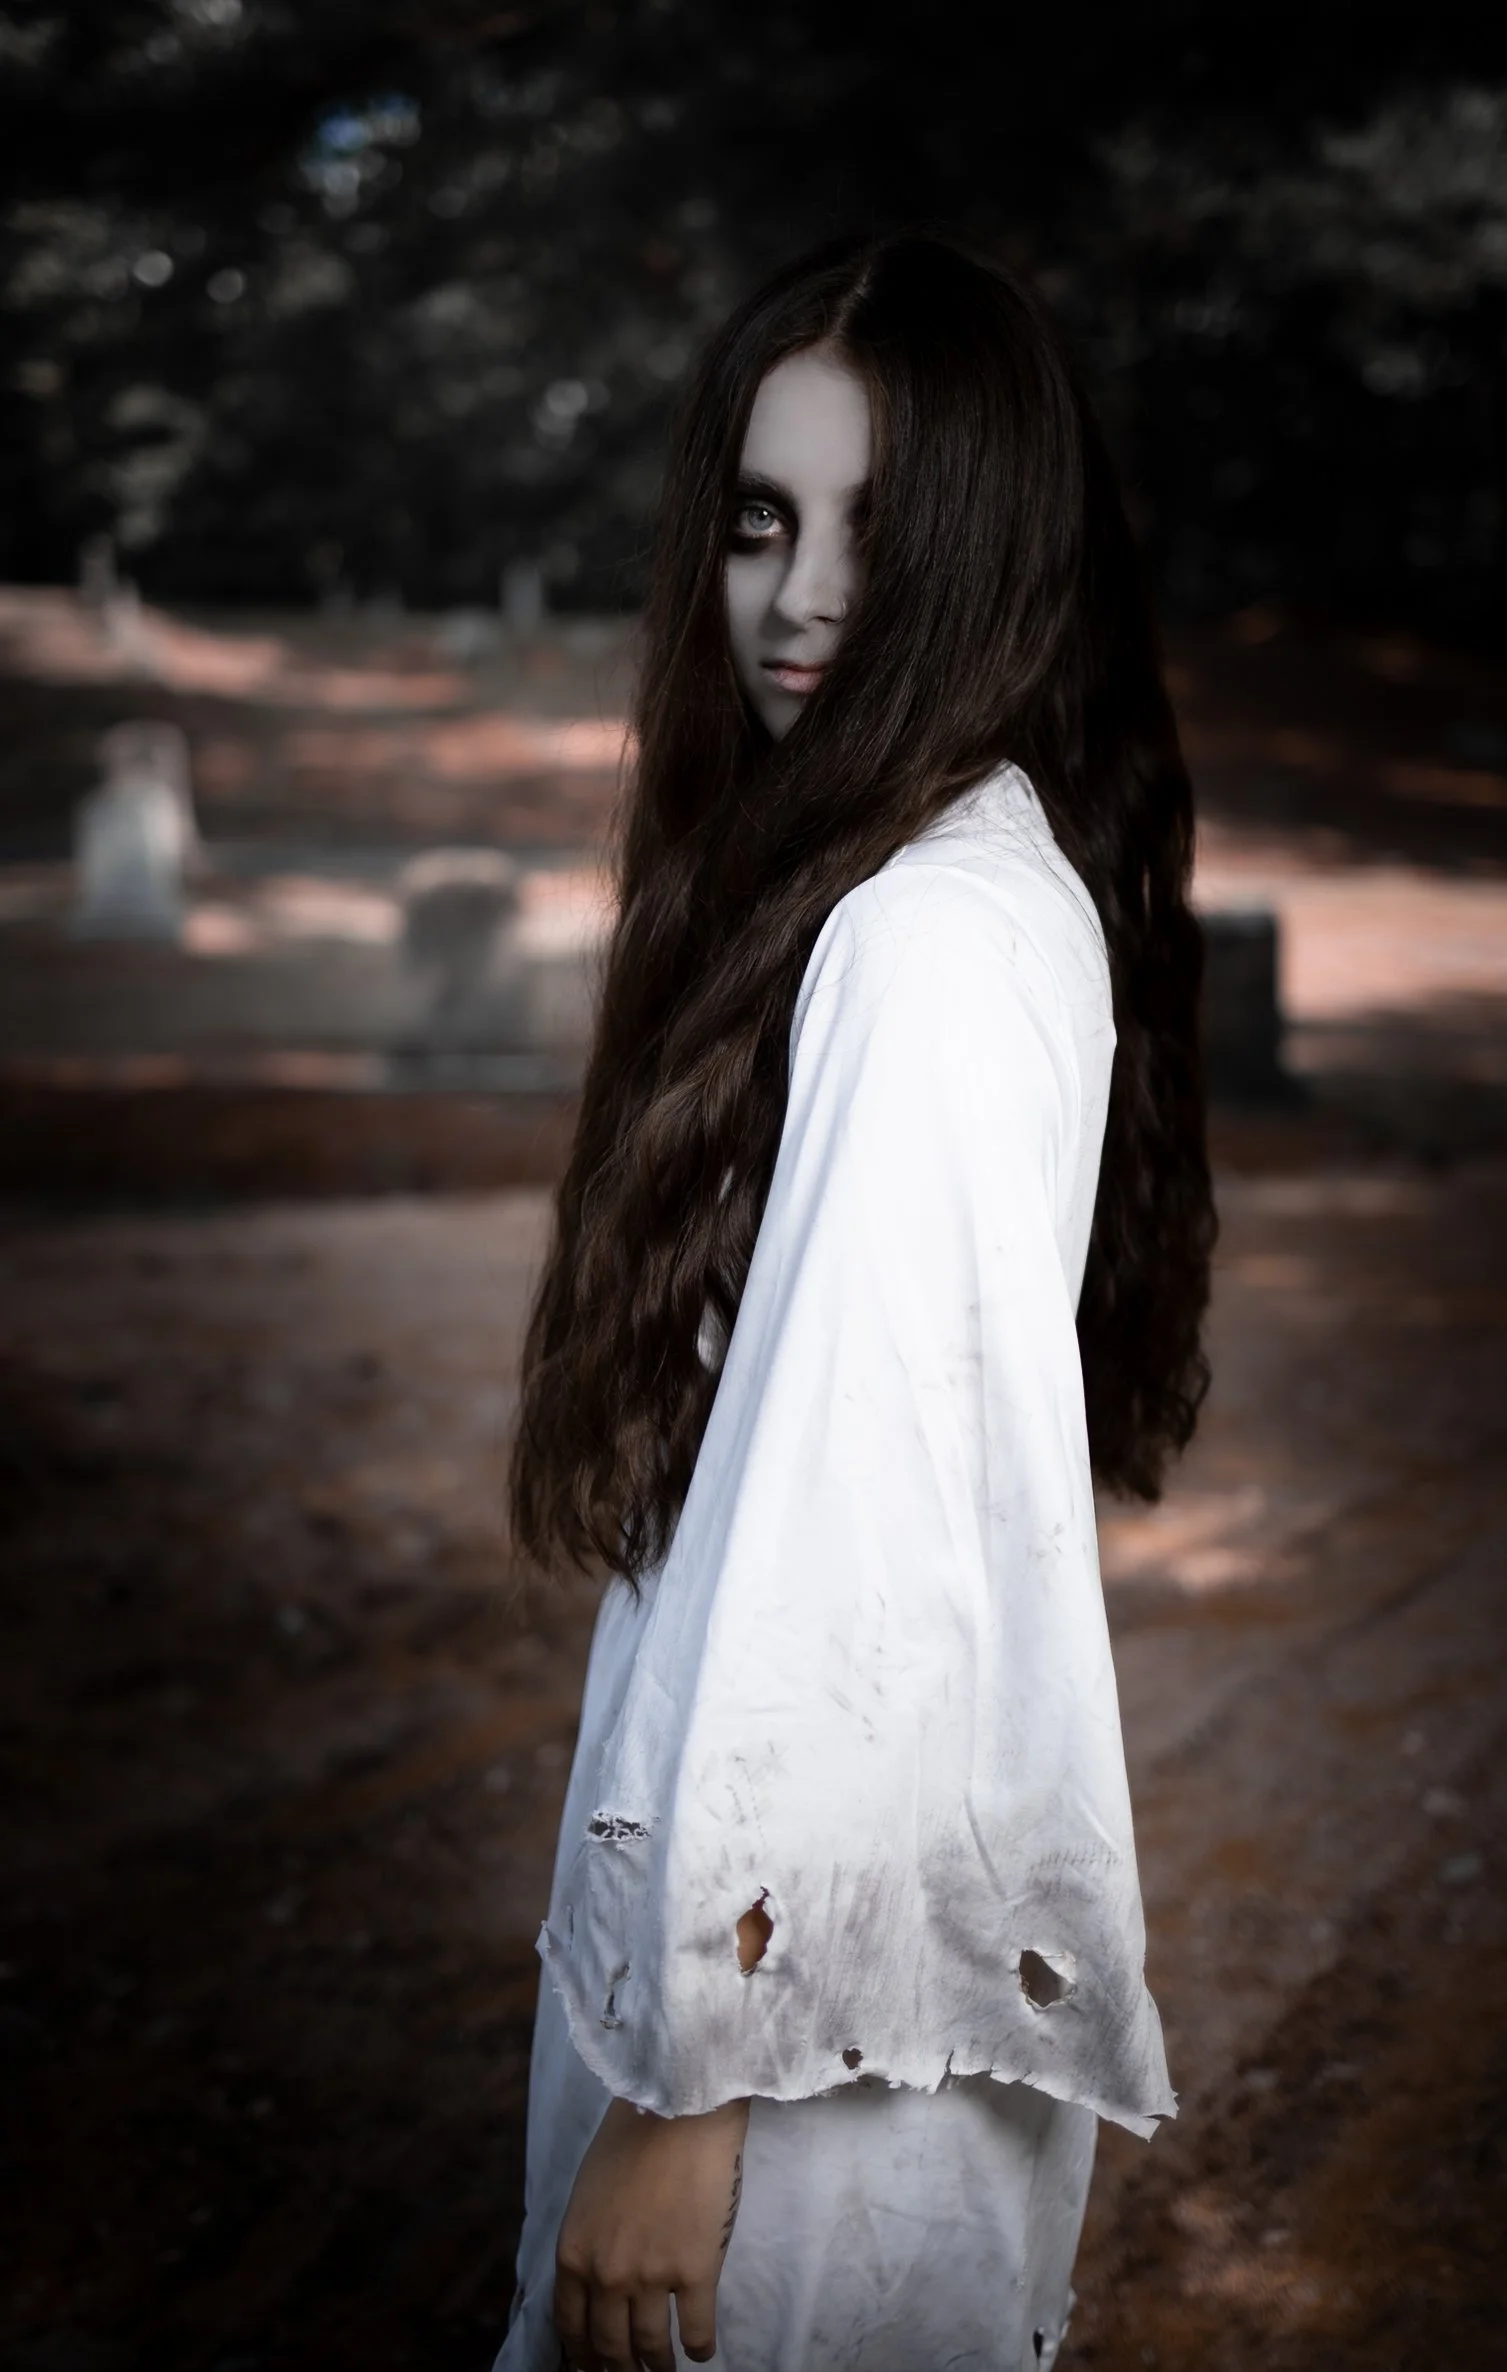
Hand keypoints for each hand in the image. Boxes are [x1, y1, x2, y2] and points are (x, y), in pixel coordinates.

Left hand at [554, 2092, 749, 2370]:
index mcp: (574, 2251)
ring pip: (652, 2346)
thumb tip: (595, 2275)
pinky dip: (699, 2348)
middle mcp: (607, 2273)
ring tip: (664, 2369)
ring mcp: (652, 2276)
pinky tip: (701, 2351)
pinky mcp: (696, 2271)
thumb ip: (588, 2237)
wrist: (680, 2106)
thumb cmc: (633, 2133)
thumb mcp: (588, 2190)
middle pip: (609, 2344)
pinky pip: (697, 2330)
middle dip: (619, 2367)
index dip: (582, 2354)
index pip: (570, 2324)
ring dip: (658, 2365)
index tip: (590, 2367)